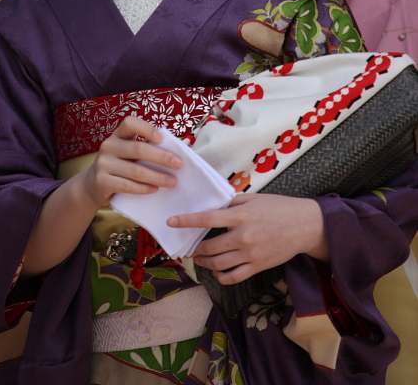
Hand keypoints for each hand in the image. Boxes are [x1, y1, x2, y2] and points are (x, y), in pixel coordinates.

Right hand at [83, 115, 182, 207]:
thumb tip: (180, 147)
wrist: (92, 185)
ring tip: (172, 182)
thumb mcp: (127, 152)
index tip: (162, 139)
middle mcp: (108, 146)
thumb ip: (145, 147)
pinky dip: (144, 188)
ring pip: (135, 170)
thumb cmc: (119, 165)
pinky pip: (127, 185)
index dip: (146, 129)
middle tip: (179, 165)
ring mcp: (103, 164)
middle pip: (138, 149)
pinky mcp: (101, 181)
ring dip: (157, 177)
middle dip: (162, 157)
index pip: (130, 123)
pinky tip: (155, 189)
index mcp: (118, 135)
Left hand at [167, 193, 328, 283]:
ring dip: (204, 262)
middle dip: (195, 249)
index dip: (187, 221)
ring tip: (199, 258)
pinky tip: (216, 271)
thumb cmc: (278, 208)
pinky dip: (220, 276)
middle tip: (188, 247)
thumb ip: (232, 203)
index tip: (172, 222)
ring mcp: (251, 254)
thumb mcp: (254, 199)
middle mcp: (243, 236)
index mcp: (241, 215)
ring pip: (218, 264)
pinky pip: (233, 277)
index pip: (207, 219)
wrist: (304, 226)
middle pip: (210, 247)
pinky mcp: (258, 266)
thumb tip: (213, 206)